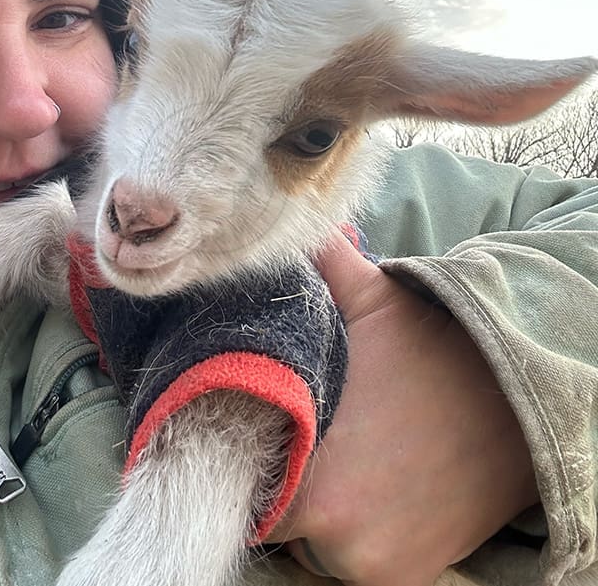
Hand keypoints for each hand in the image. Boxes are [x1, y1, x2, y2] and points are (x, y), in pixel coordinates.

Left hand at [267, 233, 538, 585]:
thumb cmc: (438, 355)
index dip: (255, 459)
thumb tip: (292, 225)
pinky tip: (372, 487)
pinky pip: (357, 562)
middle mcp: (345, 546)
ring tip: (345, 459)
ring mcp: (380, 569)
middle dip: (287, 483)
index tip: (268, 427)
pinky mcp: (407, 578)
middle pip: (282, 522)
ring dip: (321, 514)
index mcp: (320, 490)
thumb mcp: (376, 303)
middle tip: (309, 436)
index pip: (252, 494)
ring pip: (316, 545)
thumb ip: (322, 266)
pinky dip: (356, 534)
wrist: (523, 407)